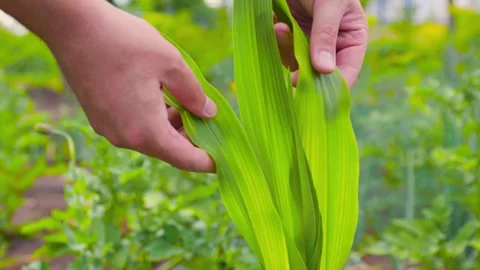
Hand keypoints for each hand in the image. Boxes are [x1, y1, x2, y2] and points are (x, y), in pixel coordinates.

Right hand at [46, 1, 216, 171]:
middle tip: (210, 122)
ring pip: (151, 137)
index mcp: (145, 131)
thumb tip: (209, 113)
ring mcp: (109, 129)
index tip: (223, 161)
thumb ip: (194, 94)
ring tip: (188, 104)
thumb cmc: (124, 43)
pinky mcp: (101, 118)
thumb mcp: (171, 64)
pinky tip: (163, 98)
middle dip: (191, 139)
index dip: (206, 161)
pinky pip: (135, 127)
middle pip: (168, 150)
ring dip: (172, 127)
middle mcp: (125, 138)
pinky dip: (154, 120)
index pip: (184, 159)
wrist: (74, 28)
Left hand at [276, 0, 367, 87]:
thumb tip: (324, 70)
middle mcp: (333, 45)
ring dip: (287, 52)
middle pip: (320, 74)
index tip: (317, 92)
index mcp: (352, 38)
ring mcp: (310, 42)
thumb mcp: (329, 5)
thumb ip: (325, 35)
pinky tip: (277, 25)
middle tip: (293, 76)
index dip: (334, 85)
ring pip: (299, 64)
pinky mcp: (291, 38)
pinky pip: (284, 51)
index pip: (348, 70)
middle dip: (305, 72)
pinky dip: (279, 42)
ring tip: (281, 28)